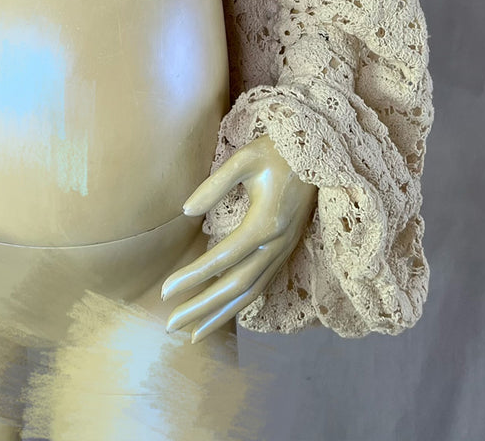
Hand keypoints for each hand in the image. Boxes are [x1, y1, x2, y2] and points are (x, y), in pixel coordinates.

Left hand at [160, 135, 317, 342]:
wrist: (319, 153)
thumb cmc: (277, 151)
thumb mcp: (244, 159)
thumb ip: (214, 185)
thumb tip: (186, 211)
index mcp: (264, 224)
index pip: (220, 259)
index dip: (192, 277)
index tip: (165, 290)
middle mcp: (275, 246)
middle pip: (234, 287)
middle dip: (201, 308)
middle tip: (170, 325)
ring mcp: (283, 252)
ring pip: (250, 293)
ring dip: (220, 314)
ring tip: (193, 334)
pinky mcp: (285, 252)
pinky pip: (261, 286)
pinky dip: (240, 304)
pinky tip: (223, 314)